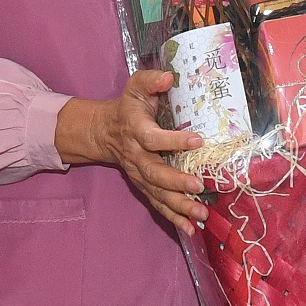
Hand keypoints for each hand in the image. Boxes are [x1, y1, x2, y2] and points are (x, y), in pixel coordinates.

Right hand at [56, 70, 205, 233]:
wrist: (104, 132)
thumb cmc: (128, 107)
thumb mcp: (136, 87)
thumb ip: (150, 80)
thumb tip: (169, 76)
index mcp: (136, 130)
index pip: (153, 138)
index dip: (173, 141)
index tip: (197, 140)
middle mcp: (137, 156)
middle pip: (154, 173)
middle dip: (176, 182)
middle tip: (198, 186)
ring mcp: (139, 175)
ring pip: (158, 193)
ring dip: (179, 206)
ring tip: (201, 214)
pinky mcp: (144, 186)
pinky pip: (158, 204)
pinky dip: (174, 218)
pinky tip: (191, 228)